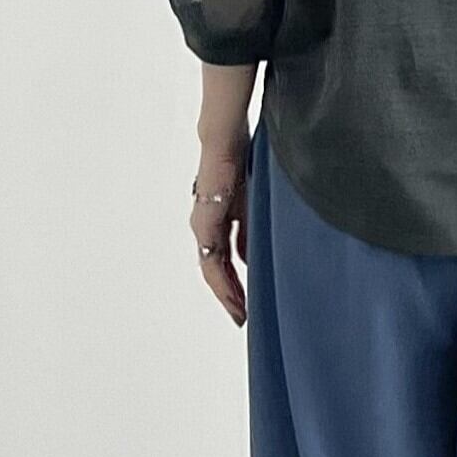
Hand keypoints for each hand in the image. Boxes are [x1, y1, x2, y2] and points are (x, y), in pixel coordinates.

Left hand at [191, 140, 249, 323]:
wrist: (225, 140)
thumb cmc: (240, 162)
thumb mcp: (253, 202)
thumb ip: (251, 228)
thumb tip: (253, 257)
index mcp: (220, 219)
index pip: (227, 258)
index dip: (237, 281)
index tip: (249, 302)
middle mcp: (207, 225)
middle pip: (217, 269)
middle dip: (231, 294)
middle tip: (244, 317)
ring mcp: (203, 225)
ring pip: (213, 268)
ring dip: (227, 292)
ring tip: (241, 312)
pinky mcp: (204, 222)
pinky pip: (212, 259)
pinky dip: (223, 280)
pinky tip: (234, 294)